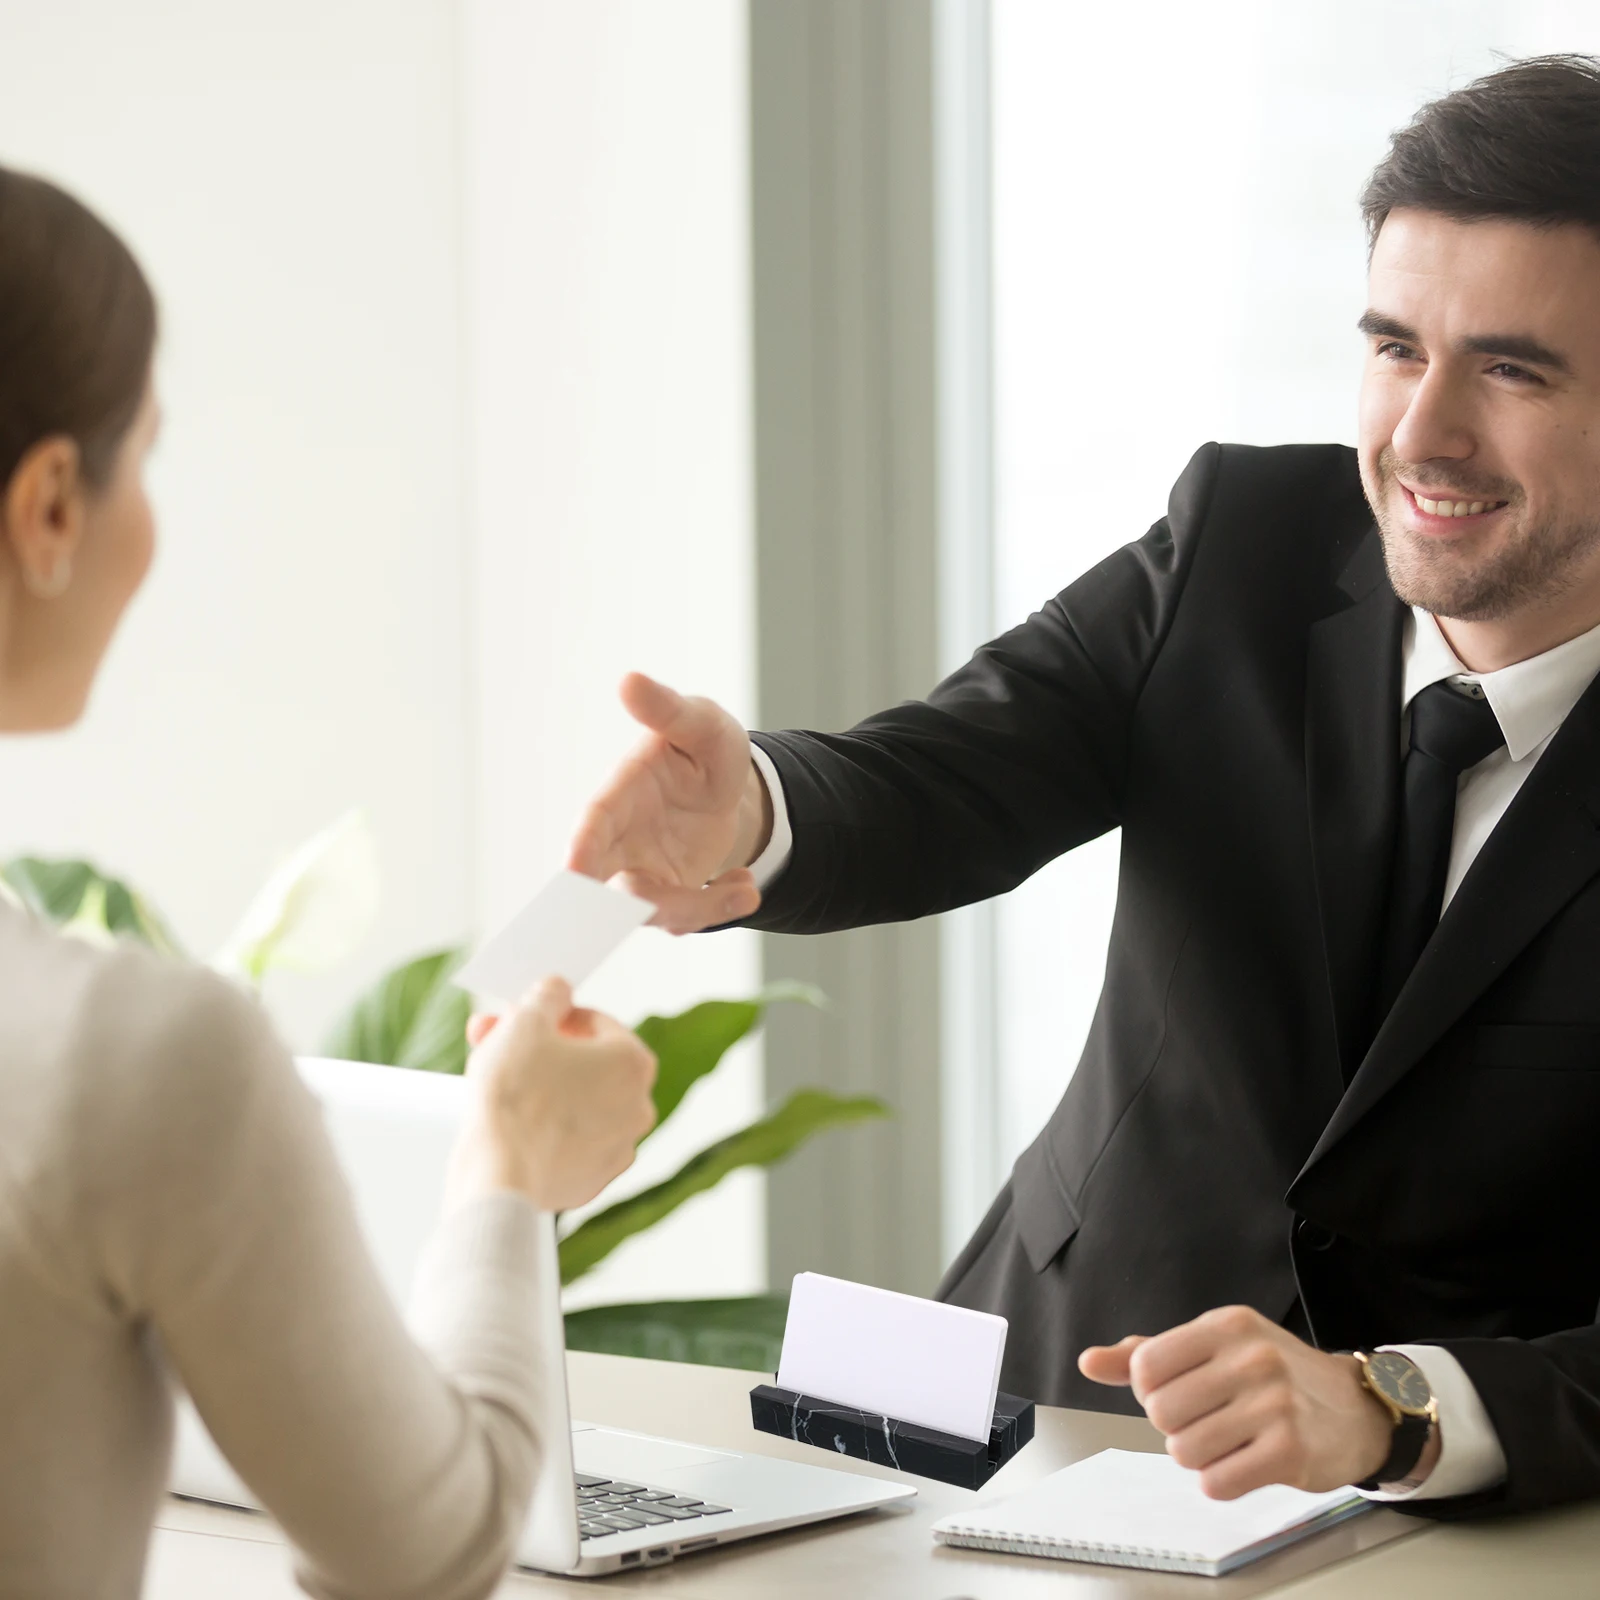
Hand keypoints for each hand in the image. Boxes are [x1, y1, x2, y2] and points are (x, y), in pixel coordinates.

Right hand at [447, 977, 657, 1212]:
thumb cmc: (514, 1094)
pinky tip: (511, 1124)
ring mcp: (618, 1148)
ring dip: (541, 1087)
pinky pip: (568, 1142)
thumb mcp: (526, 1020)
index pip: (593, 1023)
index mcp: (633, 1063)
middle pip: (585, 1064)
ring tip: (497, 1083)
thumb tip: (557, 991)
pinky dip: (544, 1130)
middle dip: (539, 1050)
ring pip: (576, 1103)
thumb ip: (548, 995)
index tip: (520, 1022)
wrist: (496, 1173)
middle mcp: (638, 1106)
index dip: (551, 1017)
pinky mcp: (592, 1180)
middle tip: (497, 1044)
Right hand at [567, 672, 768, 933]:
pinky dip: (719, 908)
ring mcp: (639, 872)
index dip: (582, 845)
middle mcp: (619, 840)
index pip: (593, 822)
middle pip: (607, 883)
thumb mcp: (701, 723)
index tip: (572, 871)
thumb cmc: (704, 747)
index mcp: (620, 793)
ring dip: (699, 908)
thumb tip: (631, 680)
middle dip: (620, 906)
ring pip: (651, 910)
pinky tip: (744, 885)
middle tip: (658, 910)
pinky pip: (684, 918)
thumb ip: (667, 709)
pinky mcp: (665, 897)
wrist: (727, 789)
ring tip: (745, 888)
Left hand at [1078, 1306, 1417, 1498]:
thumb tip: (1089, 1362)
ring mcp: (1274, 1405)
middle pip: (1160, 1412)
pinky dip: (1221, 1481)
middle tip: (1208, 1419)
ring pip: (1184, 1451)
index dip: (1149, 1390)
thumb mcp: (1212, 1348)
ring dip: (1198, 1456)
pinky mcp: (1290, 1452)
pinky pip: (1217, 1482)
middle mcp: (1251, 1358)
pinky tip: (1245, 1463)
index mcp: (1226, 1326)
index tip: (1176, 1392)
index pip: (1145, 1365)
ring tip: (1228, 1440)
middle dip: (1175, 1425)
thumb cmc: (1272, 1376)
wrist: (1353, 1410)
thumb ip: (1147, 1354)